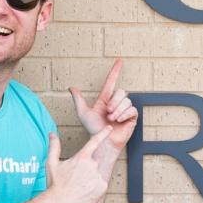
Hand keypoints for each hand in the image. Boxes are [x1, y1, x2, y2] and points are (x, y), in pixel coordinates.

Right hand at [45, 128, 114, 202]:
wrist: (60, 202)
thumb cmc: (55, 183)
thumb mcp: (51, 163)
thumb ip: (54, 146)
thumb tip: (52, 133)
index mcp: (82, 157)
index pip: (95, 141)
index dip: (103, 133)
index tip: (110, 128)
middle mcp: (93, 165)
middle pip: (92, 164)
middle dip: (85, 170)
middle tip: (74, 179)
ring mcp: (99, 176)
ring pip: (96, 175)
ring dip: (89, 179)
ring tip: (78, 187)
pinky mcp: (103, 187)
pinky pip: (100, 185)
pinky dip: (94, 188)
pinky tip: (85, 192)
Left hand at [69, 61, 137, 176]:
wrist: (102, 142)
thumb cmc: (93, 129)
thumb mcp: (84, 113)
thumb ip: (78, 100)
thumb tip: (71, 87)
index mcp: (106, 99)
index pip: (111, 81)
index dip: (115, 71)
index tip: (119, 61)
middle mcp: (116, 102)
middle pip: (121, 92)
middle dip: (114, 101)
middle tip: (108, 112)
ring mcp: (125, 109)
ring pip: (126, 100)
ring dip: (118, 110)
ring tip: (112, 119)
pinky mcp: (131, 117)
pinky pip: (132, 109)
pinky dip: (124, 114)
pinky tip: (119, 121)